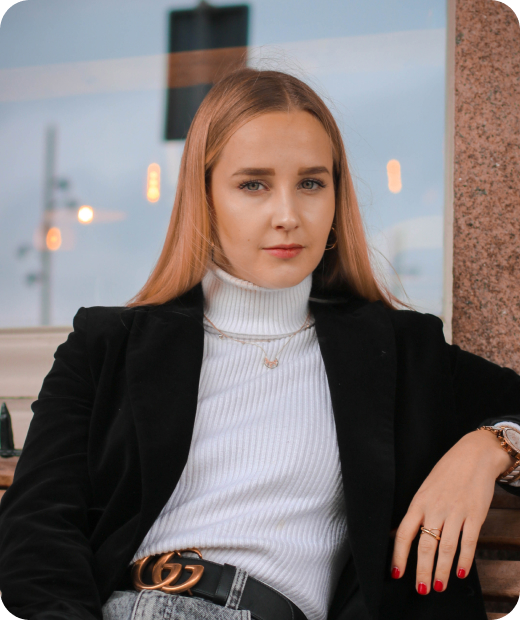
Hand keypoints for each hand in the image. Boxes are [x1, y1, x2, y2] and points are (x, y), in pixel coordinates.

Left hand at [390, 429, 514, 594]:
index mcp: (419, 502)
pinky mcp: (475, 515)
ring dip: (441, 570)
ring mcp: (456, 512)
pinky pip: (469, 542)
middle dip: (422, 571)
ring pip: (446, 548)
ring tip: (438, 586)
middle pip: (425, 545)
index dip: (399, 556)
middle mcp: (435, 508)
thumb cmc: (446, 473)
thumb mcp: (424, 489)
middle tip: (421, 589)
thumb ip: (415, 513)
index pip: (404, 533)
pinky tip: (460, 573)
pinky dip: (464, 560)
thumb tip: (397, 535)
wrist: (473, 455)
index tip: (396, 573)